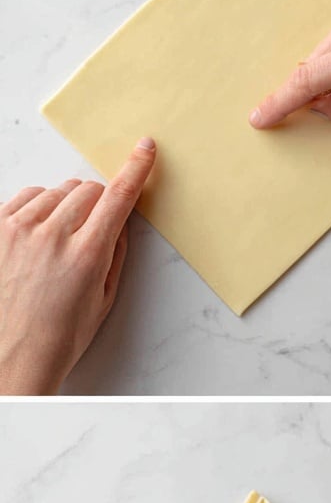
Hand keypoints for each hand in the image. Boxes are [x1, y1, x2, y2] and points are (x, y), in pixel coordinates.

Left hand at [0, 139, 156, 394]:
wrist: (13, 353)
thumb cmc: (60, 334)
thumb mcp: (104, 297)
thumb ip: (116, 252)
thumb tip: (121, 221)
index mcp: (87, 254)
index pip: (118, 197)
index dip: (136, 169)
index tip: (145, 149)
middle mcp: (51, 235)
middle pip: (88, 189)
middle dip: (98, 203)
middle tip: (93, 230)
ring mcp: (19, 228)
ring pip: (57, 190)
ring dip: (67, 205)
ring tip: (62, 239)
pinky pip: (26, 196)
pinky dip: (39, 207)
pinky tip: (39, 232)